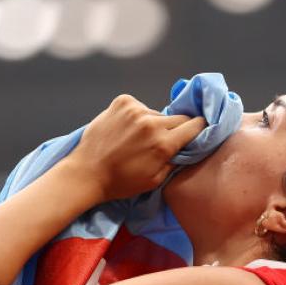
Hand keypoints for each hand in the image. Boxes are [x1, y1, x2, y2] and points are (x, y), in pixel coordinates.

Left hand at [65, 94, 206, 201]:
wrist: (87, 172)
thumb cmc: (121, 182)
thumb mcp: (155, 180)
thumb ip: (175, 161)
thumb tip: (189, 147)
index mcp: (163, 144)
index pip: (196, 125)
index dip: (198, 130)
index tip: (196, 134)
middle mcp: (151, 122)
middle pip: (180, 118)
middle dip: (177, 129)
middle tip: (164, 141)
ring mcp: (136, 109)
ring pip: (158, 113)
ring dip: (154, 123)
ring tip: (138, 139)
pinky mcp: (123, 101)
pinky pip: (141, 107)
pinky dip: (138, 116)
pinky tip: (126, 130)